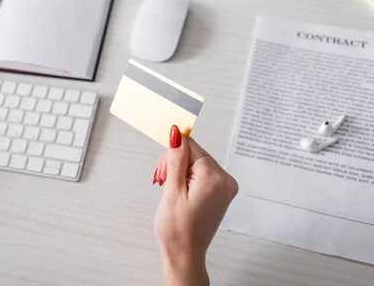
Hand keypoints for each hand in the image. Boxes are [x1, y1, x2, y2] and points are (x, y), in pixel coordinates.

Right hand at [153, 125, 237, 285]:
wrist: (185, 254)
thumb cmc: (177, 230)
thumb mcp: (171, 192)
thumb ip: (175, 160)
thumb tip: (176, 134)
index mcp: (214, 178)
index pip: (190, 145)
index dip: (172, 154)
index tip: (163, 170)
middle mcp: (225, 180)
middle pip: (194, 152)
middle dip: (174, 162)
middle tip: (163, 181)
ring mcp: (225, 186)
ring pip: (196, 161)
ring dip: (178, 170)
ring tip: (169, 188)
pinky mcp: (220, 191)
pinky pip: (201, 172)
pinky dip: (186, 177)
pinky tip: (177, 189)